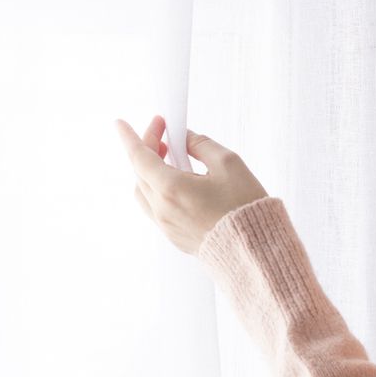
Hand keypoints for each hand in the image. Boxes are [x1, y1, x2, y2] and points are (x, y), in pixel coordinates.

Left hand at [114, 115, 268, 255]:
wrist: (254, 253)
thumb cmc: (244, 208)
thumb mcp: (229, 164)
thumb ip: (202, 145)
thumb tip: (185, 138)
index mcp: (171, 189)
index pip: (139, 157)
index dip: (129, 137)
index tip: (121, 123)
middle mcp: (162, 209)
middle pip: (140, 172)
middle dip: (148, 148)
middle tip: (164, 133)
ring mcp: (165, 226)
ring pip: (144, 191)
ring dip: (151, 169)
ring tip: (170, 155)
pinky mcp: (173, 237)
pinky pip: (154, 207)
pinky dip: (157, 188)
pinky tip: (177, 180)